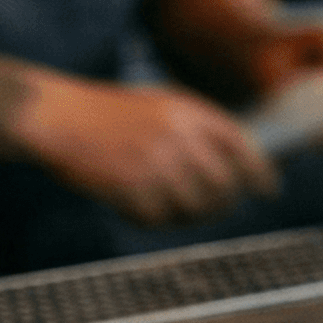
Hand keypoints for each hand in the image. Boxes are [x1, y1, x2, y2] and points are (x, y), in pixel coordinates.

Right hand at [15, 74, 280, 226]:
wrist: (54, 116)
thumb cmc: (102, 112)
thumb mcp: (157, 104)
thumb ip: (195, 127)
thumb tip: (235, 162)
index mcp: (188, 111)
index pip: (243, 148)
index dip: (260, 173)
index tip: (268, 189)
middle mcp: (179, 137)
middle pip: (224, 185)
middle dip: (222, 203)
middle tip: (209, 209)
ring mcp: (156, 164)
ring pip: (194, 208)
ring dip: (185, 215)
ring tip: (163, 207)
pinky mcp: (131, 189)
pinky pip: (157, 218)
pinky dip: (148, 218)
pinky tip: (131, 206)